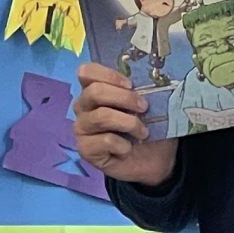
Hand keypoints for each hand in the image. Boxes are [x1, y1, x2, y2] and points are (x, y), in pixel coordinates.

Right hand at [74, 62, 176, 186]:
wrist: (152, 160)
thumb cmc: (148, 126)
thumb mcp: (150, 104)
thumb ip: (141, 89)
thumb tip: (148, 80)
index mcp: (94, 90)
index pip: (87, 72)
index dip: (109, 75)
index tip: (131, 85)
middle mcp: (83, 107)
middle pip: (94, 92)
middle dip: (125, 98)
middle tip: (144, 108)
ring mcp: (81, 128)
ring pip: (101, 116)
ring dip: (129, 123)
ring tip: (143, 132)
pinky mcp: (85, 149)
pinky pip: (105, 140)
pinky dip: (123, 144)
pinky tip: (128, 149)